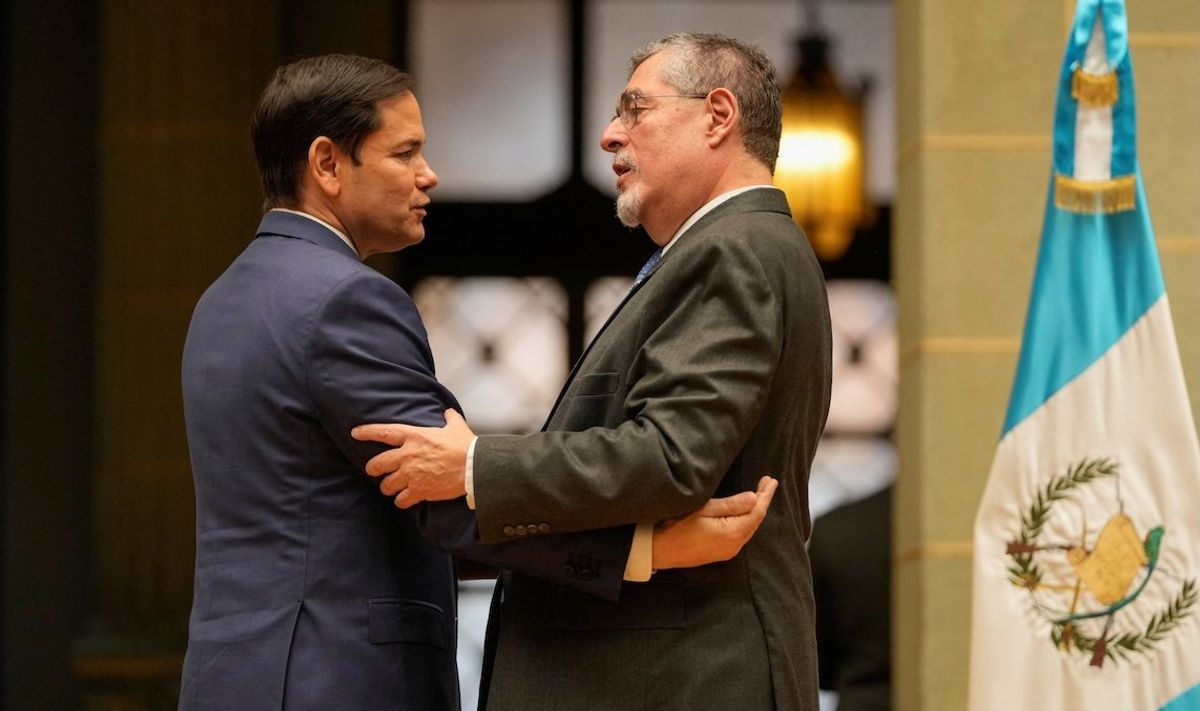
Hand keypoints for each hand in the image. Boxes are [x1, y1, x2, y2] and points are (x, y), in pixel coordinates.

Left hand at [351, 409, 474, 508]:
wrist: (473, 467)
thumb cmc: (465, 445)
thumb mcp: (456, 426)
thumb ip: (448, 418)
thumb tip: (447, 412)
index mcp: (414, 436)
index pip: (384, 432)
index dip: (367, 432)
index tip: (355, 433)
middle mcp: (407, 455)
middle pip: (378, 464)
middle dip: (372, 468)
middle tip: (373, 470)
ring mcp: (411, 474)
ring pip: (387, 485)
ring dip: (388, 487)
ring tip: (391, 488)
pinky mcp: (419, 490)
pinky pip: (401, 500)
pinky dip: (401, 500)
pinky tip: (404, 500)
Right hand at [651, 476, 777, 569]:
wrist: (658, 550)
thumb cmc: (677, 526)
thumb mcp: (703, 509)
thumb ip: (731, 505)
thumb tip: (755, 497)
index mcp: (733, 533)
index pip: (757, 511)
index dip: (765, 495)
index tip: (770, 480)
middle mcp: (735, 545)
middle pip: (755, 521)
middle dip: (762, 501)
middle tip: (767, 482)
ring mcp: (728, 551)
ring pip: (748, 528)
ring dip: (754, 511)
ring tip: (759, 494)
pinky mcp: (720, 553)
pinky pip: (740, 534)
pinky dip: (745, 521)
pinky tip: (744, 512)